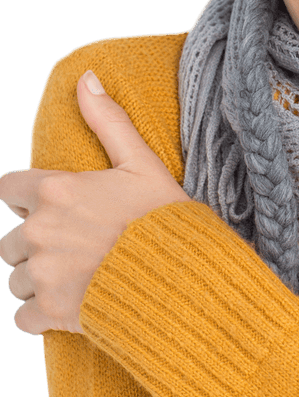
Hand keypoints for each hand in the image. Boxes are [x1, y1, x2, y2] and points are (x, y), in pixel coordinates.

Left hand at [0, 71, 191, 335]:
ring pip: (16, 280)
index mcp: (55, 189)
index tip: (53, 206)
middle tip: (73, 246)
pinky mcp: (50, 313)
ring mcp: (43, 274)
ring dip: (38, 280)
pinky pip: (22, 318)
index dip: (26, 198)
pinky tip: (73, 304)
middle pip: (9, 241)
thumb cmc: (164, 217)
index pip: (6, 189)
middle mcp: (40, 230)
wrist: (183, 276)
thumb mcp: (141, 161)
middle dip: (34, 243)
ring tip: (78, 276)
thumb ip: (107, 120)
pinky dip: (41, 315)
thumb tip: (86, 78)